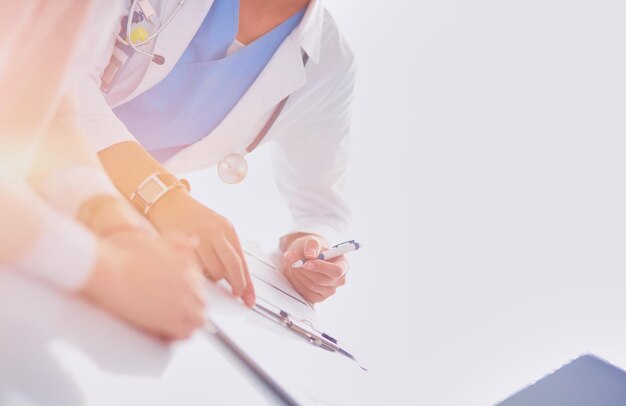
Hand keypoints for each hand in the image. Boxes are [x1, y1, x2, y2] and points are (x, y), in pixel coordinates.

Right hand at [80, 232, 205, 339]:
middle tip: (172, 311)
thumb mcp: (153, 240)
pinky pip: (186, 332)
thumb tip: (194, 239)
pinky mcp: (169, 319)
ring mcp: (181, 301)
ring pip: (199, 318)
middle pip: (202, 301)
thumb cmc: (121, 253)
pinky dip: (179, 334)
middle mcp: (189, 282)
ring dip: (189, 321)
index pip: (199, 283)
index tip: (176, 296)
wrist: (106, 269)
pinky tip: (166, 332)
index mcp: (186, 263)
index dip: (189, 292)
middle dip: (191, 307)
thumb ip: (176, 241)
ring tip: (171, 323)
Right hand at [148, 190, 254, 306]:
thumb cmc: (194, 219)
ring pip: (213, 271)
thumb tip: (238, 278)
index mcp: (228, 229)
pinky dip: (198, 274)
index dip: (247, 283)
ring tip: (208, 272)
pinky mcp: (183, 243)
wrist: (169, 203)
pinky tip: (195, 268)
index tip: (249, 297)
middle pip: (231, 267)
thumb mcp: (217, 227)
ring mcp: (199, 237)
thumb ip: (228, 249)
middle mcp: (216, 232)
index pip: (242, 261)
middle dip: (235, 284)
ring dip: (213, 278)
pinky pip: (195, 268)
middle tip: (234, 293)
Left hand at [281, 235, 347, 302]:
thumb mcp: (311, 241)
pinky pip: (305, 292)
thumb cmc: (311, 249)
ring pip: (311, 285)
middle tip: (292, 260)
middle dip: (304, 269)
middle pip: (321, 280)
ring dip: (299, 274)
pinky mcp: (318, 297)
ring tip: (292, 263)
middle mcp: (339, 280)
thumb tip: (310, 255)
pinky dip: (297, 281)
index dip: (321, 267)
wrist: (303, 257)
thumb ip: (312, 244)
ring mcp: (330, 291)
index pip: (337, 271)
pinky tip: (295, 273)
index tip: (306, 263)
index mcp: (343, 265)